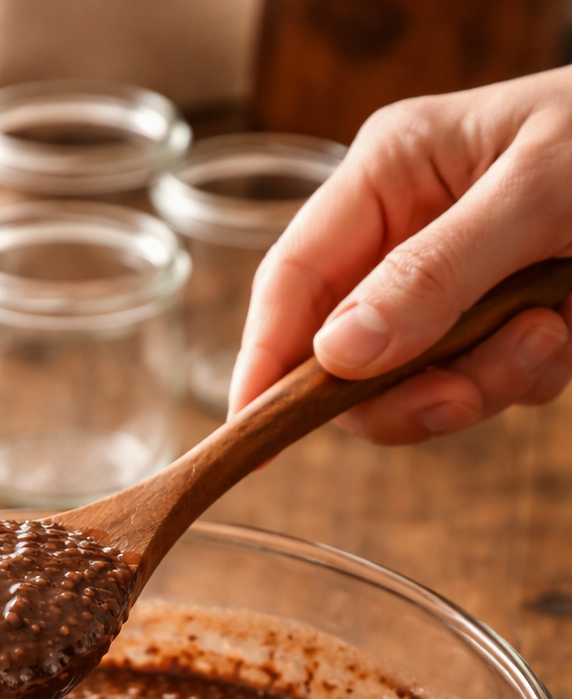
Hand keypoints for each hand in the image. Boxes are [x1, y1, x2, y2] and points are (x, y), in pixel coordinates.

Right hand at [229, 68, 571, 443]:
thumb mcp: (534, 194)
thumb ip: (434, 274)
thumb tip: (339, 354)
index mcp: (390, 174)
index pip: (292, 281)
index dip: (264, 361)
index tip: (250, 432)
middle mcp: (405, 236)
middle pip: (345, 357)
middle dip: (406, 389)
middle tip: (462, 396)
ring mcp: (449, 286)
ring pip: (415, 386)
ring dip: (483, 382)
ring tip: (549, 332)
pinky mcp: (496, 322)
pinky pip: (479, 386)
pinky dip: (526, 375)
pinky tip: (567, 328)